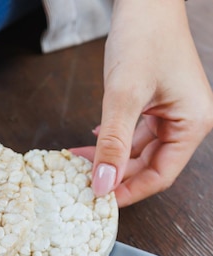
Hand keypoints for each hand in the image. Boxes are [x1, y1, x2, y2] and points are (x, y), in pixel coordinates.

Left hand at [71, 0, 212, 207]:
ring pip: (139, 153)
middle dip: (116, 175)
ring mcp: (173, 114)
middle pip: (150, 167)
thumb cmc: (144, 36)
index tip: (101, 201)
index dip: (129, 191)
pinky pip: (135, 135)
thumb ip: (112, 144)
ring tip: (81, 163)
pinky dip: (114, 141)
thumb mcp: (123, 96)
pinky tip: (94, 143)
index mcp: (192, 124)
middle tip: (85, 183)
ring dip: (111, 159)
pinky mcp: (159, 106)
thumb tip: (102, 184)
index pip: (160, 175)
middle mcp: (187, 122)